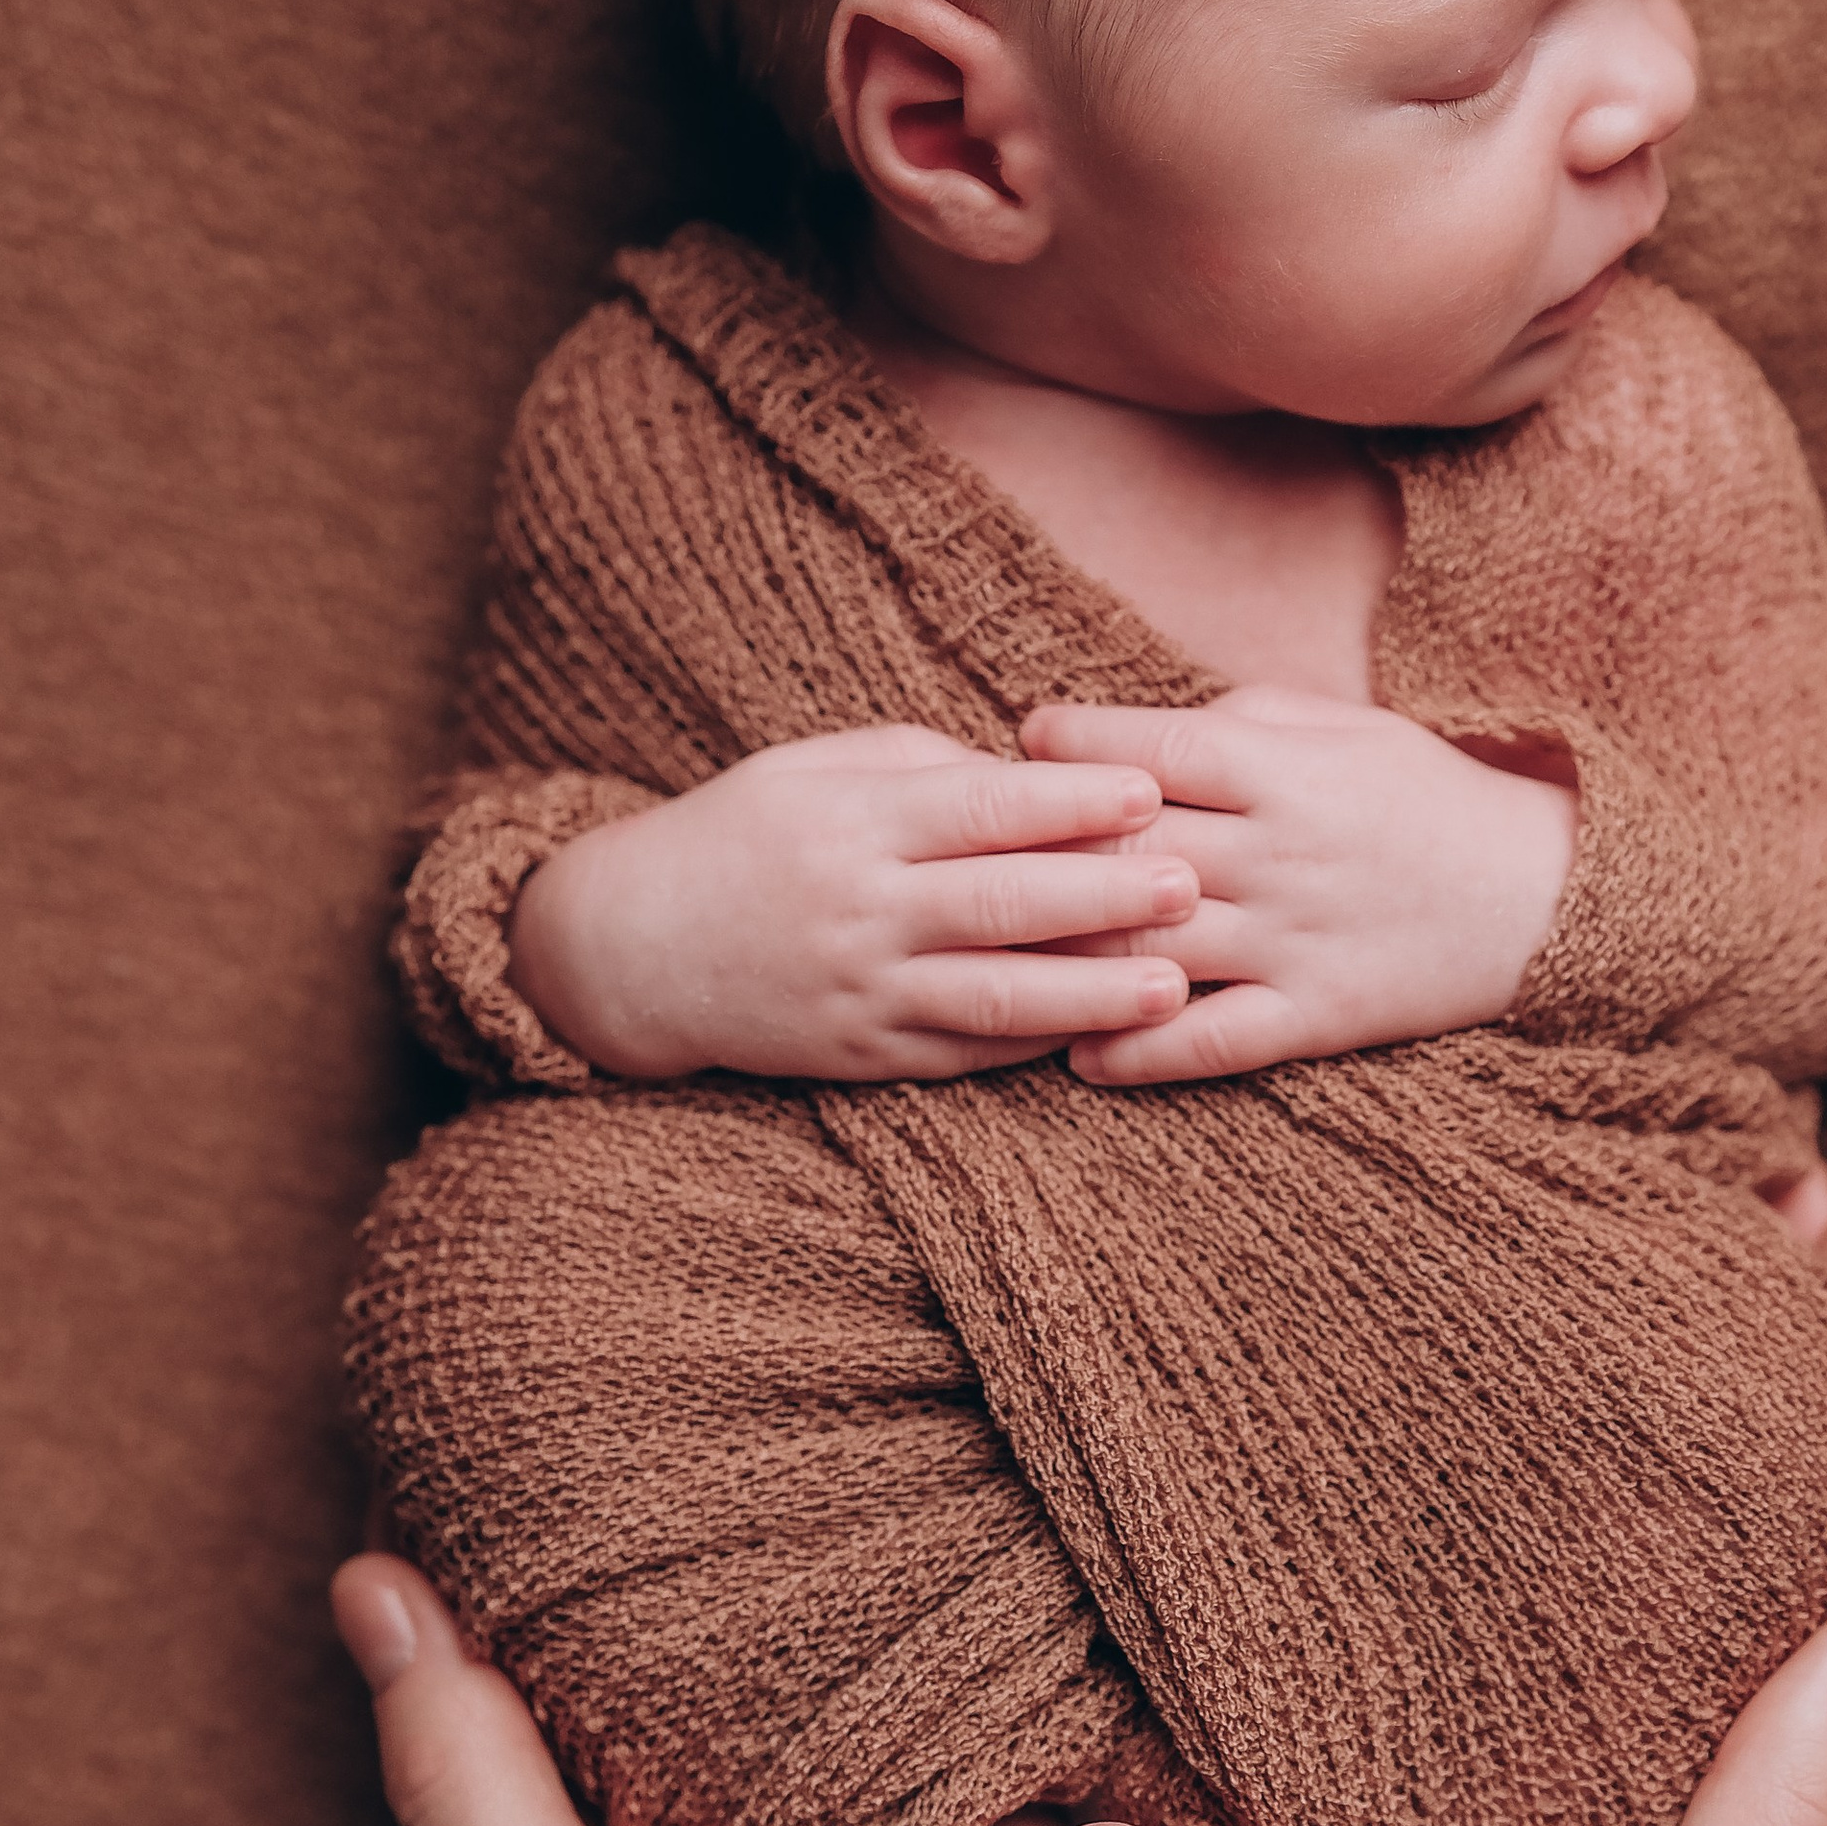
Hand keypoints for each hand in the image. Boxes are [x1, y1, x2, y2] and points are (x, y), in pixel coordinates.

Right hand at [505, 723, 1201, 1082]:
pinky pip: (963, 1052)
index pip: (980, 807)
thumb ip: (926, 769)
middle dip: (1105, 892)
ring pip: (992, 993)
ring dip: (1092, 990)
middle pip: (1001, 902)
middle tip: (1194, 880)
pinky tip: (1107, 1033)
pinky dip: (1038, 1042)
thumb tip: (1040, 774)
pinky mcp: (860, 1055)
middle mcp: (859, 909)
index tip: (1151, 787)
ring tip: (1175, 983)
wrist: (632, 947)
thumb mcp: (817, 769)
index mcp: (854, 821)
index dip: (1070, 799)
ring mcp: (860, 990)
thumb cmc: (744, 834)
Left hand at [1019, 688, 1576, 1085]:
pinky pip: (1208, 1044)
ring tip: (1002, 962)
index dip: (1065, 746)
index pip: (1141, 752)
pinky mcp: (1316, 1016)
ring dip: (1063, 958)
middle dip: (1040, 855)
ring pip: (1147, 948)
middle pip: (1123, 853)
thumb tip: (1129, 737)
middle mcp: (1277, 853)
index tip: (1026, 747)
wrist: (1549, 897)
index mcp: (1280, 769)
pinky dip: (1134, 1054)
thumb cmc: (1427, 797)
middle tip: (983, 859)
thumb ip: (1237, 722)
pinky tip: (1078, 1055)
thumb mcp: (1344, 727)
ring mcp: (1293, 941)